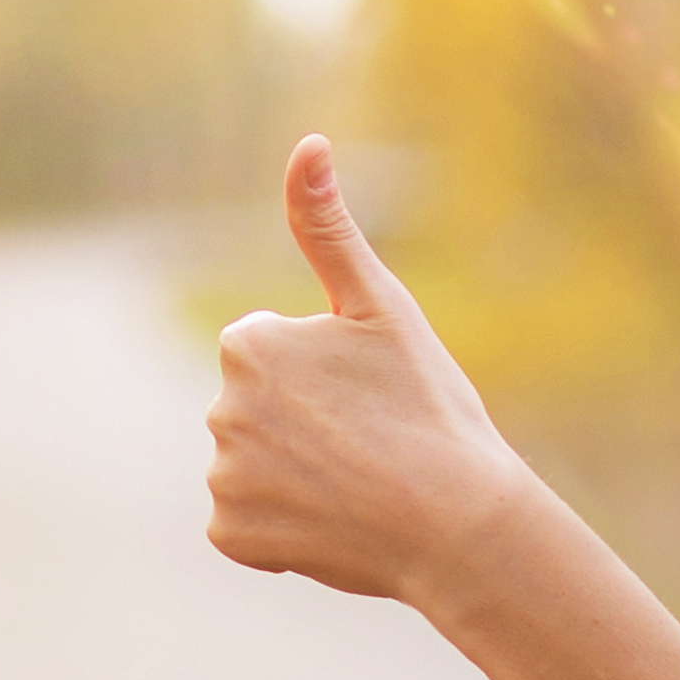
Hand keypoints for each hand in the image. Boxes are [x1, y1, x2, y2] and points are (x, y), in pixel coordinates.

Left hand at [205, 136, 679, 679]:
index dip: (323, 376)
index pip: (269, 353)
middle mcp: (220, 408)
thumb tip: (308, 144)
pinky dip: (280, 531)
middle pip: (257, 411)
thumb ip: (329, 228)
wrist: (459, 525)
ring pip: (253, 467)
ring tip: (358, 488)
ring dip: (294, 478)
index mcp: (248, 345)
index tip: (370, 398)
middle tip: (370, 445)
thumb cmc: (431, 411)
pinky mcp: (232, 536)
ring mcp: (224, 477)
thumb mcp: (383, 308)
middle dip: (302, 426)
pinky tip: (332, 526)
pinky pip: (246, 526)